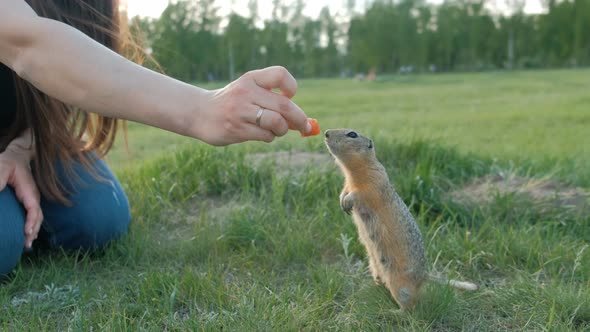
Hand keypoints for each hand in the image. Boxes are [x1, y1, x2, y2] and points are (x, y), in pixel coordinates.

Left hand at [0, 135, 42, 248]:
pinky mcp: (28, 201)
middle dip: (33, 231)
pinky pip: (33, 216)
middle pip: (38, 217)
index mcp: (28, 190)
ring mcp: (32, 199)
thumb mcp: (1, 169)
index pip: (33, 208)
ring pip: (37, 218)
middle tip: (26, 245)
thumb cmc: (8, 162)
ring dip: (33, 231)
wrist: (17, 156)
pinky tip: (27, 235)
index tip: (27, 232)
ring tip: (27, 245)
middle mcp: (33, 196)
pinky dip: (32, 226)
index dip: (31, 221)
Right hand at [195, 66, 311, 145]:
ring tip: (276, 130)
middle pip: (284, 104)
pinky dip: (270, 137)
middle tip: (304, 126)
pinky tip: (261, 134)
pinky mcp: (236, 130)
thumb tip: (303, 121)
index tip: (290, 96)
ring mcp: (240, 112)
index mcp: (250, 79)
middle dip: (299, 118)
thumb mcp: (249, 92)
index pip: (280, 74)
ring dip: (283, 130)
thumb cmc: (232, 103)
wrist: (199, 113)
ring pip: (276, 122)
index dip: (291, 87)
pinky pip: (265, 136)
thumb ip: (273, 100)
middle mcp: (245, 92)